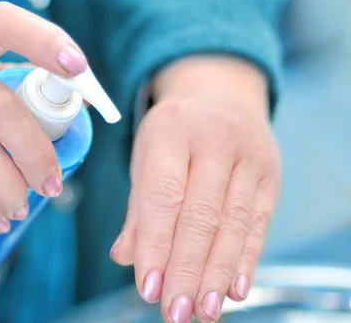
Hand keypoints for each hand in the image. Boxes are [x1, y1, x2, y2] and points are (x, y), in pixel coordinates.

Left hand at [110, 57, 280, 322]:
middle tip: (175, 312)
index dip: (155, 245)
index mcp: (169, 130)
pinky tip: (235, 289)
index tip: (148, 289)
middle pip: (200, 215)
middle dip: (187, 269)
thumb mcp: (146, 156)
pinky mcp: (270, 173)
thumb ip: (138, 207)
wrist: (221, 94)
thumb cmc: (173, 132)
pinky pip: (258, 221)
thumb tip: (124, 256)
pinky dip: (246, 258)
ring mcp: (248, 155)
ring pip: (233, 223)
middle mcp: (212, 139)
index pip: (162, 196)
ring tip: (203, 310)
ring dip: (218, 273)